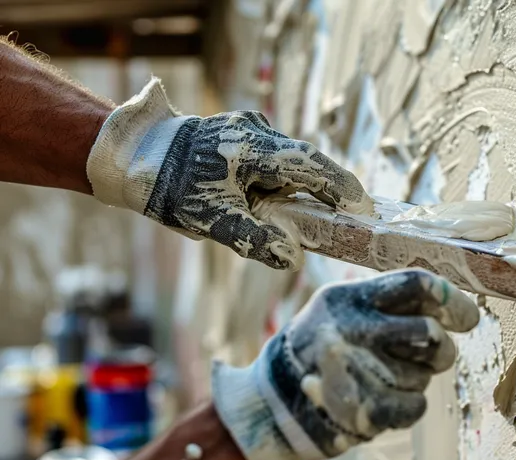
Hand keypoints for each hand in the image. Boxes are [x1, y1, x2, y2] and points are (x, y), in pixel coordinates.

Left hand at [86, 78, 372, 269]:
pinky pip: (275, 155)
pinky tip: (281, 197)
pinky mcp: (242, 133)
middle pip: (306, 160)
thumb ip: (255, 239)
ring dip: (304, 183)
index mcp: (254, 150)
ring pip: (291, 157)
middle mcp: (257, 132)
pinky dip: (286, 176)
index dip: (340, 187)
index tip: (363, 207)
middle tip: (349, 214)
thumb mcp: (213, 221)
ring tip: (313, 212)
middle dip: (328, 187)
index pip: (312, 166)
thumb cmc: (173, 189)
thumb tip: (293, 258)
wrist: (137, 157)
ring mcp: (250, 129)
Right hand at [211, 269, 479, 459]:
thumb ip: (389, 304)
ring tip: (383, 379)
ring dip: (416, 379)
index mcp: (348, 298)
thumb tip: (457, 309)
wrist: (273, 405)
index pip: (416, 284)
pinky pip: (417, 404)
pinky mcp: (363, 410)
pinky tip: (384, 402)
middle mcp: (350, 329)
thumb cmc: (321, 350)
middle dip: (441, 348)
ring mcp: (355, 370)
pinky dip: (409, 406)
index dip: (452, 300)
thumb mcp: (340, 310)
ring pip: (425, 374)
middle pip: (430, 331)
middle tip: (433, 355)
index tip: (466, 318)